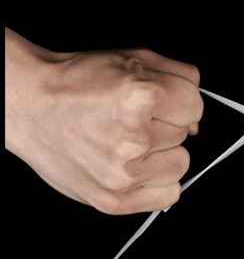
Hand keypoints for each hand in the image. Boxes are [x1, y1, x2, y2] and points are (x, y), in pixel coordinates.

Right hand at [5, 27, 202, 213]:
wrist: (32, 106)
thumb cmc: (78, 83)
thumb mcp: (134, 58)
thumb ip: (181, 76)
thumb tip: (197, 111)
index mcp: (140, 97)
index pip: (196, 106)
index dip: (180, 102)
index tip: (163, 104)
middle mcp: (133, 138)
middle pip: (185, 135)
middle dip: (166, 125)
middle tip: (134, 120)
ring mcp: (123, 174)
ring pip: (180, 164)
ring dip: (163, 154)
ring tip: (132, 143)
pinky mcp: (114, 200)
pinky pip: (169, 194)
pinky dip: (158, 181)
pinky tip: (138, 166)